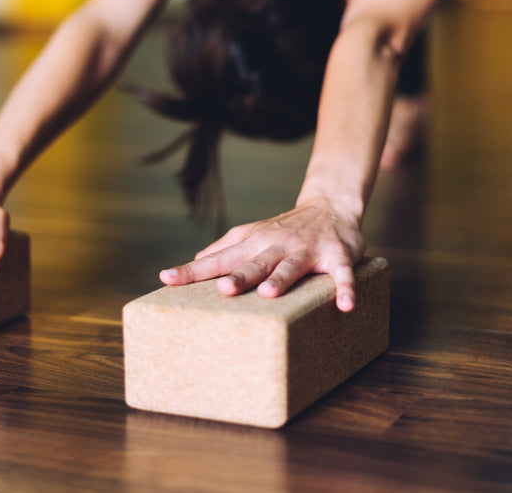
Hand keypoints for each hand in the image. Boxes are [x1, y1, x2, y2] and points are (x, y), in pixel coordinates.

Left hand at [159, 202, 364, 310]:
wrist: (331, 205)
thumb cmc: (285, 228)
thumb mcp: (252, 234)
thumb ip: (225, 248)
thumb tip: (196, 261)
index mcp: (253, 243)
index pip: (218, 259)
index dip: (193, 271)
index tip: (166, 279)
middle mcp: (276, 245)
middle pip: (254, 263)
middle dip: (239, 276)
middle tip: (224, 290)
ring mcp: (307, 250)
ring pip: (292, 267)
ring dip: (281, 279)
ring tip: (268, 294)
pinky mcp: (337, 256)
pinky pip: (342, 275)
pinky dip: (346, 289)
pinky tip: (345, 306)